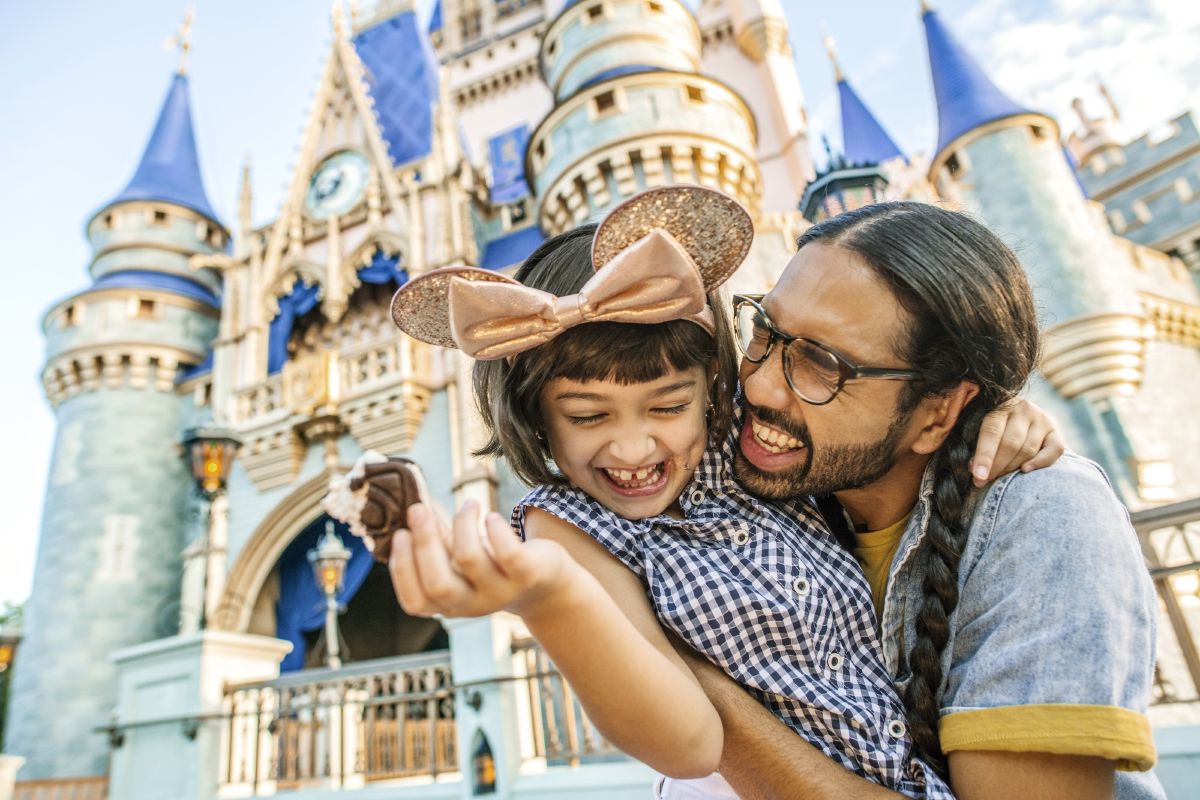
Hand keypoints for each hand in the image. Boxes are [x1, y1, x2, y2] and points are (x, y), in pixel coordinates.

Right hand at [388, 501, 572, 618]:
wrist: (544, 582)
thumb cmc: (493, 564)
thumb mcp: (460, 559)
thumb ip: (435, 542)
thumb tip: (410, 507)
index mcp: (450, 604)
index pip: (416, 601)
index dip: (403, 569)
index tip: (399, 533)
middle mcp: (473, 604)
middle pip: (439, 584)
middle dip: (424, 542)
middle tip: (417, 509)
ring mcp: (501, 592)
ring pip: (470, 560)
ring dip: (462, 524)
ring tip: (469, 504)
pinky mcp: (526, 575)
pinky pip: (507, 553)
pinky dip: (495, 530)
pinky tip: (491, 517)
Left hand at [971, 397, 1063, 486]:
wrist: (1017, 415)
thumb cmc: (991, 426)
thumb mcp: (979, 427)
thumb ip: (975, 444)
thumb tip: (973, 469)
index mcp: (999, 405)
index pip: (991, 432)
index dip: (984, 456)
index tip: (978, 476)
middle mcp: (1022, 409)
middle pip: (1011, 443)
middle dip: (996, 466)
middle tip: (984, 481)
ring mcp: (1041, 419)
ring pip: (1028, 450)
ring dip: (1012, 468)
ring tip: (998, 478)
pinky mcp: (1055, 431)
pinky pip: (1054, 450)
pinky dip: (1040, 463)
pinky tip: (1025, 470)